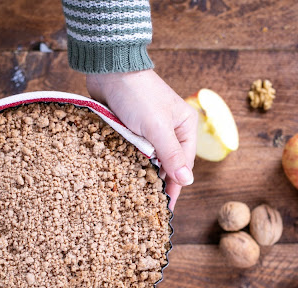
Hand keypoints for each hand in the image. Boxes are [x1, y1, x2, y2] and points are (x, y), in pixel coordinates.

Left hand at [87, 69, 196, 209]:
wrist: (110, 69)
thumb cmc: (138, 95)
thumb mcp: (157, 128)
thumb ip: (171, 155)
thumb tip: (187, 181)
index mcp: (184, 128)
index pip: (182, 165)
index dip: (174, 187)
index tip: (164, 208)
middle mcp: (170, 129)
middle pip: (166, 164)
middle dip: (157, 183)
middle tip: (146, 206)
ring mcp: (149, 129)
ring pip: (148, 159)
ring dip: (141, 174)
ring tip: (134, 197)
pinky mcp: (130, 128)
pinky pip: (132, 151)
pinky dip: (128, 163)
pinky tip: (122, 177)